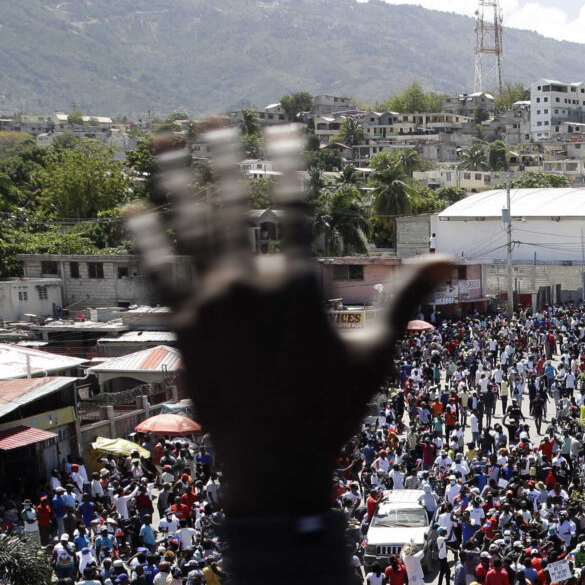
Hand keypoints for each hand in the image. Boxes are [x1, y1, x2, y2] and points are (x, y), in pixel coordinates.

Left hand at [124, 122, 452, 517]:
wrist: (275, 464)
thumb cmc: (332, 411)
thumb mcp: (377, 353)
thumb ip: (404, 297)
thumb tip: (449, 261)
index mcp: (299, 284)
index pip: (294, 205)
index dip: (289, 161)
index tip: (285, 129)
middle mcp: (250, 284)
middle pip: (234, 203)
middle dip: (223, 157)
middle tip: (215, 120)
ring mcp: (210, 304)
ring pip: (189, 227)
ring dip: (177, 181)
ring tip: (166, 143)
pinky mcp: (181, 328)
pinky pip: (158, 272)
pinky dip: (145, 239)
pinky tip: (135, 211)